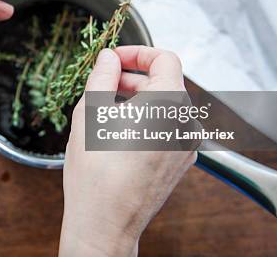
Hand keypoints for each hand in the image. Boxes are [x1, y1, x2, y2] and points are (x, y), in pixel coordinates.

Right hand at [59, 46, 196, 256]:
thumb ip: (102, 76)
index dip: (138, 53)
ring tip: (105, 111)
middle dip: (133, 78)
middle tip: (103, 84)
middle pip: (165, 83)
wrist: (105, 223)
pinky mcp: (180, 162)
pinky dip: (146, 121)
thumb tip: (109, 57)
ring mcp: (186, 145)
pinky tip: (118, 133)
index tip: (115, 59)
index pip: (165, 59)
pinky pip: (166, 129)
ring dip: (138, 100)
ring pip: (165, 107)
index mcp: (169, 105)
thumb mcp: (90, 113)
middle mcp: (186, 123)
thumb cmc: (95, 172)